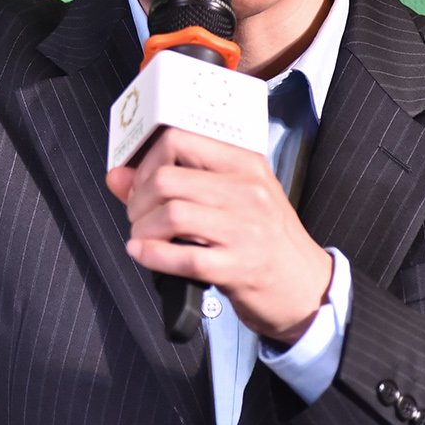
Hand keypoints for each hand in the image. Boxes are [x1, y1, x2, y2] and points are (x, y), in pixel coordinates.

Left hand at [107, 127, 333, 343]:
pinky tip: (144, 254)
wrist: (306, 286)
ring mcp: (245, 230)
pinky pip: (183, 258)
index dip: (145, 161)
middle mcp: (247, 191)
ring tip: (141, 237)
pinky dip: (152, 256)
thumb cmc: (266, 239)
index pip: (178, 139)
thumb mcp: (231, 198)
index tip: (138, 181)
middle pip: (166, 180)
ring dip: (142, 229)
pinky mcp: (239, 267)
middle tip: (137, 214)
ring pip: (171, 216)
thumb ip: (174, 182)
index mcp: (244, 163)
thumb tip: (118, 176)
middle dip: (137, 200)